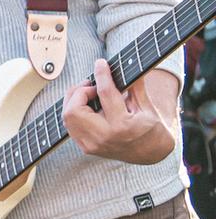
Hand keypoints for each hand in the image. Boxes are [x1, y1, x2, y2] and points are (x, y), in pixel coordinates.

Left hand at [64, 60, 178, 165]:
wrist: (150, 154)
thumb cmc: (151, 128)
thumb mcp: (146, 106)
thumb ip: (135, 85)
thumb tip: (125, 64)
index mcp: (122, 125)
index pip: (105, 93)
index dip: (101, 74)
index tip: (100, 63)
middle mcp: (103, 137)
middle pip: (74, 110)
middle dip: (79, 91)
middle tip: (92, 85)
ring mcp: (92, 145)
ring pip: (67, 118)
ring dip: (74, 101)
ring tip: (89, 94)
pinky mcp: (86, 148)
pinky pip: (70, 126)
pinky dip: (75, 112)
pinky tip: (87, 106)